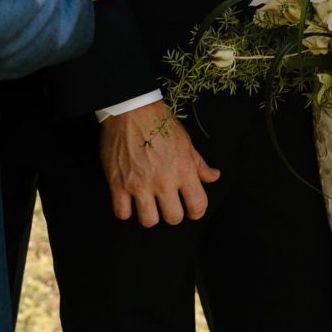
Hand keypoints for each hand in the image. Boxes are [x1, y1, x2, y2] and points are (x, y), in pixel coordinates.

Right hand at [98, 104, 219, 225]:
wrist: (131, 110)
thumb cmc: (160, 123)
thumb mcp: (186, 142)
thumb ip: (199, 164)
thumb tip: (214, 176)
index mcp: (184, 170)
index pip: (198, 205)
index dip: (197, 211)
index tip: (192, 210)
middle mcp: (163, 181)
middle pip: (173, 218)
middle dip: (173, 214)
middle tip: (168, 205)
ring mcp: (139, 184)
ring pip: (148, 221)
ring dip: (150, 215)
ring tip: (148, 205)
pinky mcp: (118, 184)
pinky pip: (122, 213)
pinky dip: (126, 211)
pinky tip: (129, 201)